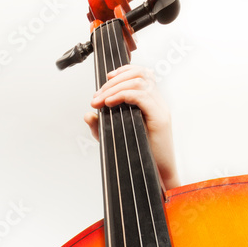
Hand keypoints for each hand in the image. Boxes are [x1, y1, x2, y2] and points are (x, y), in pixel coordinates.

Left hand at [85, 64, 179, 189]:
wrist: (155, 175)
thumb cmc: (138, 156)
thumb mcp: (114, 137)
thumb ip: (101, 126)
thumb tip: (87, 115)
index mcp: (151, 103)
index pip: (141, 73)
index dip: (123, 71)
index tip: (105, 80)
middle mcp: (157, 102)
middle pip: (139, 74)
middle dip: (113, 82)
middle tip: (96, 96)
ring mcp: (160, 109)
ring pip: (139, 81)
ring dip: (115, 88)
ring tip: (100, 100)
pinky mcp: (160, 119)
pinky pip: (142, 96)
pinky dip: (123, 95)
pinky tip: (109, 103)